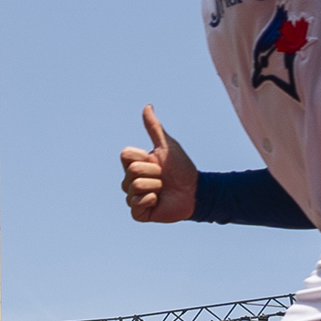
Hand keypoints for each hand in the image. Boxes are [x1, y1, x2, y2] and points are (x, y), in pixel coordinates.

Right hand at [119, 107, 197, 222]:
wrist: (195, 191)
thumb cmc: (182, 168)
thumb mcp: (167, 146)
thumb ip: (154, 128)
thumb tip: (147, 106)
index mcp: (134, 164)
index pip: (125, 155)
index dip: (144, 157)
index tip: (157, 161)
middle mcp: (130, 180)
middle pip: (132, 171)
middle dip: (153, 173)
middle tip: (164, 177)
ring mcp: (133, 197)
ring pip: (134, 187)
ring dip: (154, 186)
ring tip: (163, 189)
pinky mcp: (139, 213)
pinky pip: (135, 205)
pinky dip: (150, 200)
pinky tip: (158, 201)